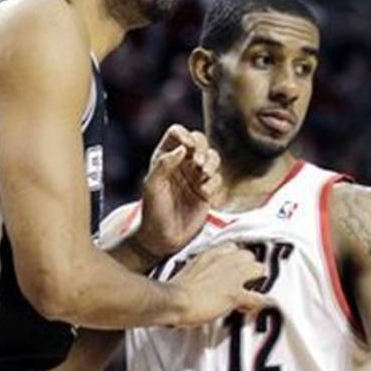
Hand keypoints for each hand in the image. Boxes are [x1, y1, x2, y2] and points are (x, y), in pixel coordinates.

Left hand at [136, 125, 222, 257]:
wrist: (162, 238)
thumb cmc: (152, 211)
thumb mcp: (152, 186)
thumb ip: (164, 164)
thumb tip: (183, 148)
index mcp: (165, 157)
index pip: (177, 133)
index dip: (184, 135)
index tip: (187, 146)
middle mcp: (182, 163)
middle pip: (199, 141)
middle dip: (202, 149)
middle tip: (198, 164)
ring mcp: (196, 176)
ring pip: (212, 157)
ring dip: (212, 163)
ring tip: (204, 175)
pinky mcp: (207, 191)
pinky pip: (218, 179)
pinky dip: (214, 184)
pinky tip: (205, 195)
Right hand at [168, 243, 268, 327]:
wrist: (173, 300)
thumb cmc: (174, 289)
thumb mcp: (187, 270)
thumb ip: (199, 270)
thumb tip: (201, 280)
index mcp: (210, 253)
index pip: (232, 247)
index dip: (236, 259)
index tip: (235, 267)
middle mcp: (223, 260)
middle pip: (249, 255)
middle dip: (249, 267)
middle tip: (246, 279)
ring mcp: (231, 276)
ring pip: (258, 269)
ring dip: (257, 280)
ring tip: (254, 291)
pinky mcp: (234, 294)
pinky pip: (258, 298)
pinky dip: (259, 304)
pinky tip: (257, 308)